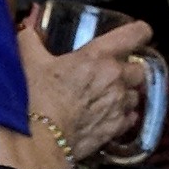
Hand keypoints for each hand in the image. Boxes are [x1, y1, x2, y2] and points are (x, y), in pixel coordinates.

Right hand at [22, 15, 152, 165]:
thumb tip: (29, 28)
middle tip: (111, 72)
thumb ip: (31, 39)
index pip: (135, 34)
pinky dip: (122, 116)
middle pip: (139, 68)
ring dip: (126, 94)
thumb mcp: (29, 61)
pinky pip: (130, 118)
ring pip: (136, 95)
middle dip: (128, 69)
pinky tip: (107, 116)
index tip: (136, 34)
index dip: (139, 32)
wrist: (39, 140)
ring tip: (107, 97)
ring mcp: (118, 105)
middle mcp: (115, 78)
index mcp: (98, 56)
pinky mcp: (116, 128)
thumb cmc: (35, 98)